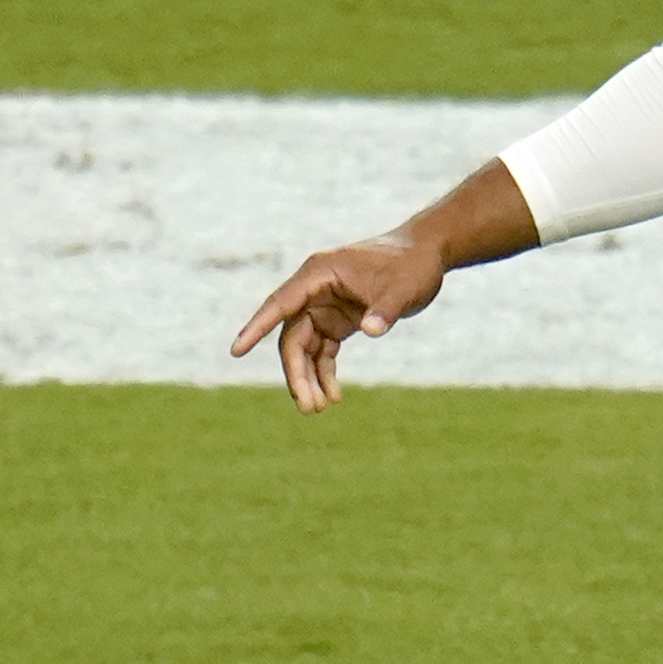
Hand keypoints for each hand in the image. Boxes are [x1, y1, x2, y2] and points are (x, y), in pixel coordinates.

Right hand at [228, 233, 443, 413]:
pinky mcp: (338, 319)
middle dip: (296, 372)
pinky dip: (325, 372)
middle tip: (307, 406)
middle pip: (292, 335)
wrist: (425, 255)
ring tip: (318, 409)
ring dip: (308, 377)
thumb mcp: (403, 289)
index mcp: (319, 274)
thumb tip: (370, 331)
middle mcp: (315, 290)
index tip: (237, 351)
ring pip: (304, 347)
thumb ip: (385, 311)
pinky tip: (333, 396)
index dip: (257, 327)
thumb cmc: (412, 264)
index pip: (280, 303)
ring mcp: (325, 305)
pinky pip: (322, 350)